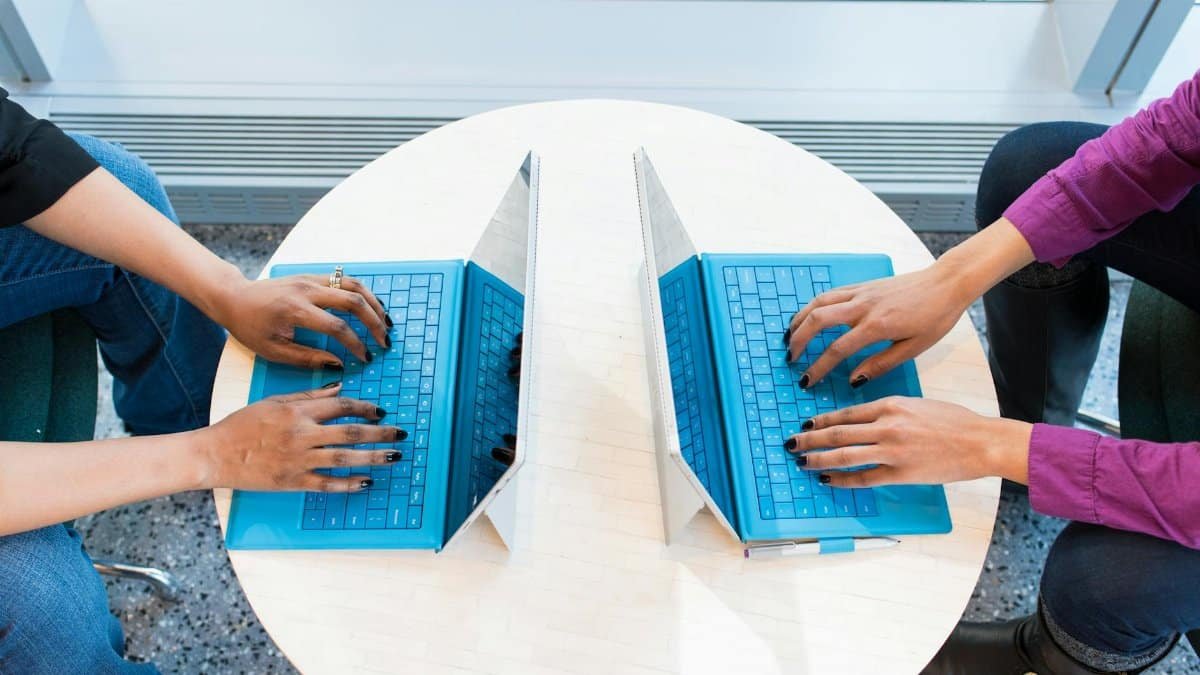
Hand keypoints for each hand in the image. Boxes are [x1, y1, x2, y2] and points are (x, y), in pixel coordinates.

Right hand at [197, 384, 406, 491]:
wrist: (216, 454)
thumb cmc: (243, 425)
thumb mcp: (275, 401)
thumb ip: (309, 395)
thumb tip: (340, 387)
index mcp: (297, 411)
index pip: (340, 406)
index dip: (365, 407)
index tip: (382, 411)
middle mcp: (302, 435)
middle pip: (350, 432)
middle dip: (380, 432)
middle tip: (401, 433)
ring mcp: (299, 460)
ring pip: (345, 458)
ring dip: (373, 457)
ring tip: (394, 456)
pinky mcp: (293, 482)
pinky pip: (327, 484)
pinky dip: (349, 484)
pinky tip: (368, 482)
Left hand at [211, 273, 390, 367]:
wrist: (234, 297)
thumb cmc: (250, 326)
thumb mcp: (272, 350)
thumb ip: (307, 358)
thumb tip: (338, 364)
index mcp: (295, 310)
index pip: (337, 326)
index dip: (356, 344)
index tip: (366, 357)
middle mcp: (307, 290)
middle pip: (353, 301)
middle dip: (374, 322)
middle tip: (385, 341)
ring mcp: (311, 279)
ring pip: (354, 285)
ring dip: (374, 304)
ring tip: (386, 322)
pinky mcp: (313, 276)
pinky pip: (345, 280)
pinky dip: (363, 293)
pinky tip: (372, 307)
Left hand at [783, 397, 1031, 486]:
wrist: (980, 441)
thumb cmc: (955, 422)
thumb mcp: (918, 404)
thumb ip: (891, 410)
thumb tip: (867, 419)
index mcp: (891, 405)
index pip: (846, 413)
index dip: (821, 420)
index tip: (806, 424)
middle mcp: (886, 425)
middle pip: (837, 432)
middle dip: (809, 439)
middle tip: (791, 443)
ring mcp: (891, 450)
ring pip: (843, 455)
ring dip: (818, 459)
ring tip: (801, 462)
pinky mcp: (900, 473)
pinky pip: (862, 478)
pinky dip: (842, 480)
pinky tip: (828, 480)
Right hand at [785, 262, 970, 387]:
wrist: (946, 283)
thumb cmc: (935, 316)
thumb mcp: (914, 348)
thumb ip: (880, 364)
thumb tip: (854, 379)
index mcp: (877, 325)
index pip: (837, 349)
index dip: (818, 367)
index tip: (807, 381)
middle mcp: (863, 306)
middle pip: (818, 320)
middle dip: (799, 340)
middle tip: (791, 358)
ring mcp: (861, 292)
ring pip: (819, 302)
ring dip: (800, 319)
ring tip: (790, 336)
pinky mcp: (862, 285)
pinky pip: (830, 293)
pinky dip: (813, 305)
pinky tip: (808, 316)